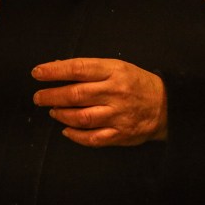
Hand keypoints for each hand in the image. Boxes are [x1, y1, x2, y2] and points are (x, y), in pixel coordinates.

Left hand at [31, 58, 167, 146]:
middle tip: (38, 97)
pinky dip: (76, 135)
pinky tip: (66, 130)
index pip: (78, 68)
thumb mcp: (116, 67)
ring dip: (62, 115)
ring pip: (82, 117)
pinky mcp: (121, 134)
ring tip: (53, 111)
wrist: (167, 105)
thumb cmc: (136, 83)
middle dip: (52, 96)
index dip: (54, 71)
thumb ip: (88, 69)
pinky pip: (93, 138)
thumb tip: (57, 66)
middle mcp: (115, 92)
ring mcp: (118, 115)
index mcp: (113, 71)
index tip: (37, 73)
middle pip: (76, 94)